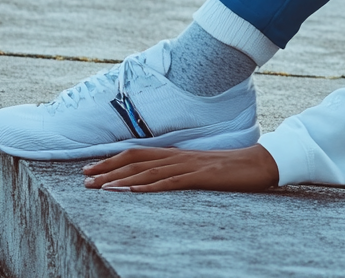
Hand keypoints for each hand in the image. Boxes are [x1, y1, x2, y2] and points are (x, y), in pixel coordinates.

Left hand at [82, 145, 279, 192]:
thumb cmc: (230, 168)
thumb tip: (158, 177)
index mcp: (176, 153)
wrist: (259, 163)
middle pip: (136, 162)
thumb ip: (178, 169)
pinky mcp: (201, 176)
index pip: (137, 154)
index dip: (112, 160)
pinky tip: (133, 190)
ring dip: (121, 179)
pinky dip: (149, 186)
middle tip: (85, 179)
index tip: (91, 168)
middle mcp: (178, 156)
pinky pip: (170, 181)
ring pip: (148, 172)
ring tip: (100, 188)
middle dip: (108, 170)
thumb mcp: (199, 167)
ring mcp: (189, 166)